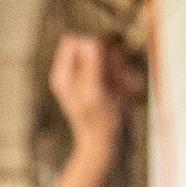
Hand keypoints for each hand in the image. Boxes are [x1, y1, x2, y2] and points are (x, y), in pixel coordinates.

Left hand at [46, 31, 138, 148]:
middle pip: (92, 47)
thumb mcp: (95, 93)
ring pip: (106, 57)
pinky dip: (121, 78)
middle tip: (112, 81)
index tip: (102, 64)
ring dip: (117, 70)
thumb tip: (92, 42)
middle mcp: (73, 74)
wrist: (105, 146)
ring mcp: (87, 78)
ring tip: (118, 90)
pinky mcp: (101, 84)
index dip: (91, 46)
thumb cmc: (99, 123)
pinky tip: (122, 93)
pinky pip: (114, 69)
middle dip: (108, 60)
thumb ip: (92, 66)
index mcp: (63, 74)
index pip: (73, 41)